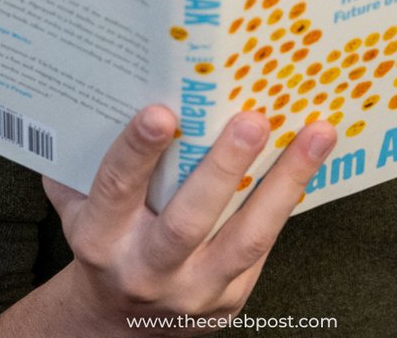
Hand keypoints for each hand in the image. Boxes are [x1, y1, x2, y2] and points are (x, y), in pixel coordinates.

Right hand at [44, 106, 335, 334]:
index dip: (137, 151)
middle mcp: (145, 270)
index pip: (116, 190)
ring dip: (285, 182)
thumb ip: (91, 156)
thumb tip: (115, 83)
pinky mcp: (229, 300)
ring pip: (245, 239)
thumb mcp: (81, 203)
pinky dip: (288, 200)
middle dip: (223, 168)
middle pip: (187, 222)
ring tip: (316, 134)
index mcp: (101, 238)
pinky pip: (263, 246)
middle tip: (252, 120)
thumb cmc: (103, 238)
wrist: (116, 319)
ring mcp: (192, 291)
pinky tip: (311, 160)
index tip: (160, 111)